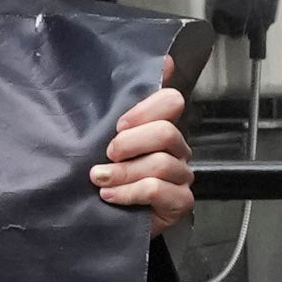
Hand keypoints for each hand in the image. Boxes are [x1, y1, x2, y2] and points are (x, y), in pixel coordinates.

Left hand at [93, 82, 195, 229]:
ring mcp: (181, 177)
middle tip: (107, 155)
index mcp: (161, 127)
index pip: (171, 101)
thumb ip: (124, 103)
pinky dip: (130, 192)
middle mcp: (176, 150)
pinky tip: (111, 196)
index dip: (144, 110)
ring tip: (100, 180)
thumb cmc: (106, 177)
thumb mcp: (103, 138)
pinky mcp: (180, 202)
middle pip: (166, 133)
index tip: (119, 125)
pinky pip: (158, 190)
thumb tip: (162, 60)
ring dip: (122, 173)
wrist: (104, 221)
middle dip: (129, 143)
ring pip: (160, 164)